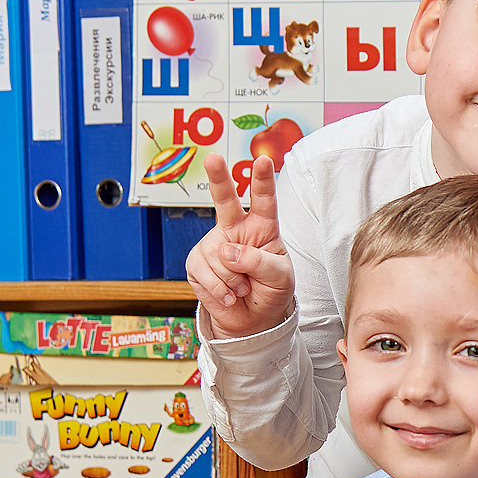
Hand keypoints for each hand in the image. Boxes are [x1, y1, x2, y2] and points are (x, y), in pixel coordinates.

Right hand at [186, 153, 295, 339]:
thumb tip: (228, 251)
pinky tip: (229, 295)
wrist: (252, 319)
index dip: (263, 181)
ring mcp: (214, 244)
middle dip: (218, 179)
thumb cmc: (271, 290)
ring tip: (242, 287)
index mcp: (262, 227)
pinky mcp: (196, 263)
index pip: (264, 201)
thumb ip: (260, 261)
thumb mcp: (280, 277)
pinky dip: (219, 290)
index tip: (263, 160)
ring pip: (219, 256)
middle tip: (213, 159)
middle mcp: (235, 230)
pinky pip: (204, 273)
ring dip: (234, 280)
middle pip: (225, 201)